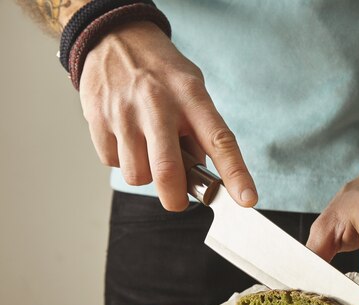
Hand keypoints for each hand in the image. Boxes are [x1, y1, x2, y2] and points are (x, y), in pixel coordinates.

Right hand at [80, 21, 256, 210]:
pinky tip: (127, 139)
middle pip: (168, 171)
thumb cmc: (161, 71)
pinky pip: (112, 163)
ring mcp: (124, 112)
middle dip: (175, 198)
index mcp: (191, 96)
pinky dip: (122, 160)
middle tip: (179, 200)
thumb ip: (199, 130)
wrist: (114, 37)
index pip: (220, 140)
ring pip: (137, 175)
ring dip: (146, 175)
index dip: (236, 174)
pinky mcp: (97, 119)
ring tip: (148, 150)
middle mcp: (158, 104)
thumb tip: (201, 176)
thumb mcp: (192, 89)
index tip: (247, 199)